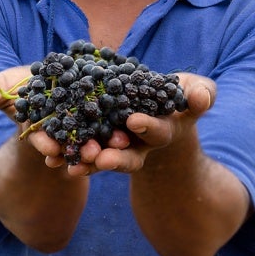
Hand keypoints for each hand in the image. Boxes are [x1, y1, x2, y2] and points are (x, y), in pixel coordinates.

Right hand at [0, 66, 124, 169]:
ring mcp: (88, 125)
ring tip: (112, 149)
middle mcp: (65, 130)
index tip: (49, 150)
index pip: (40, 138)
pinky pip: (118, 123)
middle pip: (71, 142)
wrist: (58, 74)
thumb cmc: (23, 84)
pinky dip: (123, 128)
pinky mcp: (109, 114)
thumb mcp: (1, 87)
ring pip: (97, 138)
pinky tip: (132, 130)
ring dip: (103, 146)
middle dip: (76, 150)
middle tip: (86, 156)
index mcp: (40, 127)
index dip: (42, 143)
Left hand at [64, 72, 215, 176]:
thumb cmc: (181, 95)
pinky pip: (83, 153)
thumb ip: (202, 95)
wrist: (158, 106)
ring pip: (103, 159)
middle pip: (128, 156)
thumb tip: (202, 97)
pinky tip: (52, 159)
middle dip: (115, 158)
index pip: (156, 131)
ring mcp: (119, 147)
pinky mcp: (98, 143)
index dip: (147, 127)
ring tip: (73, 164)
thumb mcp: (195, 91)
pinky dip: (69, 156)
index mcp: (163, 130)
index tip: (134, 121)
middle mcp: (141, 144)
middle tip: (101, 158)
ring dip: (89, 162)